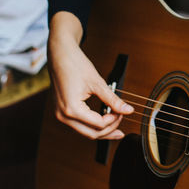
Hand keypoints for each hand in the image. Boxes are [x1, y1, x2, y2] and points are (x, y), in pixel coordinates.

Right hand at [47, 11, 132, 139]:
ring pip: (84, 131)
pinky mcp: (61, 111)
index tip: (122, 112)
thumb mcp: (98, 83)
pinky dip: (92, 124)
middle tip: (122, 122)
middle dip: (109, 130)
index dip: (114, 120)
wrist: (60, 55)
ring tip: (115, 125)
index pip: (99, 124)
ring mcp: (60, 114)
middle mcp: (63, 115)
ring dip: (100, 129)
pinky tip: (103, 120)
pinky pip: (78, 125)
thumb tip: (128, 110)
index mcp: (72, 109)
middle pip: (91, 133)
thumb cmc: (76, 65)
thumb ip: (113, 100)